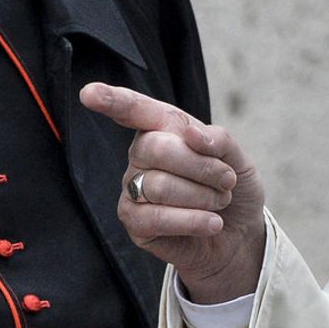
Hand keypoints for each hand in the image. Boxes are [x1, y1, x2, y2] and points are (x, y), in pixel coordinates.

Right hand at [79, 82, 266, 302]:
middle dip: (202, 167)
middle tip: (227, 181)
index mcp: (161, 128)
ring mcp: (133, 188)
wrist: (240, 233)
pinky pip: (155, 218)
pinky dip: (192, 220)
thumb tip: (192, 136)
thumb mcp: (236, 156)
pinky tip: (212, 223)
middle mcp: (141, 154)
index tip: (88, 93)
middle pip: (157, 148)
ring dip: (203, 196)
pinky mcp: (134, 222)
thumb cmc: (230, 188)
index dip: (111, 100)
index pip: (134, 109)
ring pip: (159, 185)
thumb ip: (217, 139)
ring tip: (219, 202)